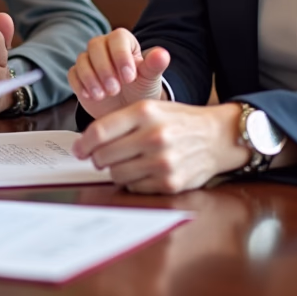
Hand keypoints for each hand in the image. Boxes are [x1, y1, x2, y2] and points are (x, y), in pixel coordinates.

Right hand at [68, 28, 170, 118]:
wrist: (127, 111)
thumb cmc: (141, 91)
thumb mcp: (150, 79)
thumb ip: (154, 65)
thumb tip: (162, 53)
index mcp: (123, 42)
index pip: (117, 38)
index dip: (121, 56)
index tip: (129, 78)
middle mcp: (104, 46)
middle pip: (95, 46)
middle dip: (104, 69)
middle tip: (115, 89)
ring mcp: (89, 60)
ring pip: (82, 59)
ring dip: (91, 78)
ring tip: (103, 95)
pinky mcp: (78, 75)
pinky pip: (73, 74)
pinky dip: (80, 85)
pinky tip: (91, 96)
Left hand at [72, 100, 248, 192]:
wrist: (218, 137)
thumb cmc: (179, 121)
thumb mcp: (151, 107)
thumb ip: (119, 121)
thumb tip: (86, 142)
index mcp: (145, 111)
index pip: (100, 131)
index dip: (83, 144)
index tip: (78, 150)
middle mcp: (153, 135)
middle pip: (104, 156)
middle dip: (97, 158)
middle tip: (101, 158)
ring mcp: (163, 161)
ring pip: (117, 174)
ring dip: (115, 171)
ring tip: (126, 163)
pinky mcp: (171, 183)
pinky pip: (135, 188)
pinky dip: (134, 183)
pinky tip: (143, 171)